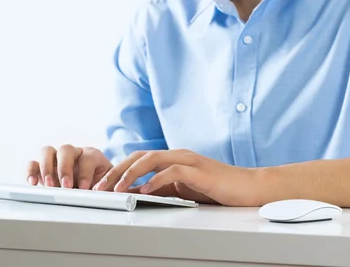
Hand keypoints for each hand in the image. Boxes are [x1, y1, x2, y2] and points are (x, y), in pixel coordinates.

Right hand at [26, 145, 112, 189]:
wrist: (94, 190)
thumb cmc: (102, 188)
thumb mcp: (110, 188)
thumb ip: (111, 190)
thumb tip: (113, 197)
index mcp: (92, 155)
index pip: (87, 157)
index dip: (85, 172)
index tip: (85, 188)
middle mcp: (73, 153)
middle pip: (65, 149)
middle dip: (65, 168)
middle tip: (66, 186)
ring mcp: (56, 159)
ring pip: (47, 151)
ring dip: (47, 168)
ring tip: (49, 185)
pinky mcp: (43, 168)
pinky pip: (33, 163)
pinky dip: (31, 171)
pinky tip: (33, 183)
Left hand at [93, 149, 259, 205]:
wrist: (249, 187)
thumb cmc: (218, 189)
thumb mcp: (183, 191)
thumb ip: (162, 190)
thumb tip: (138, 194)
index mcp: (172, 158)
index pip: (138, 160)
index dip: (118, 170)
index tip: (103, 185)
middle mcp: (177, 155)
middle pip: (139, 157)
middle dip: (117, 171)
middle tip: (101, 187)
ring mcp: (188, 160)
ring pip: (151, 159)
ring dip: (131, 173)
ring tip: (117, 187)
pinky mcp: (199, 171)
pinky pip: (173, 171)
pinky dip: (157, 179)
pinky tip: (147, 189)